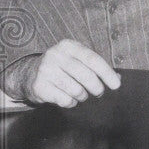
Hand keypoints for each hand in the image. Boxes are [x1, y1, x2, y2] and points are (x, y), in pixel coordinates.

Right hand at [1, 39, 120, 107]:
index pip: (93, 59)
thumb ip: (96, 66)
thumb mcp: (77, 60)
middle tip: (98, 92)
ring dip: (82, 96)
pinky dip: (71, 102)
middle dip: (97, 88)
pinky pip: (64, 100)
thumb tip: (118, 79)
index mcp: (69, 46)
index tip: (116, 85)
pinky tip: (68, 98)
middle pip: (86, 75)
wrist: (30, 74)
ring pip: (76, 90)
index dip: (107, 73)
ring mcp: (45, 70)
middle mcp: (56, 55)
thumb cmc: (62, 67)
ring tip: (81, 94)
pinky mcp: (39, 86)